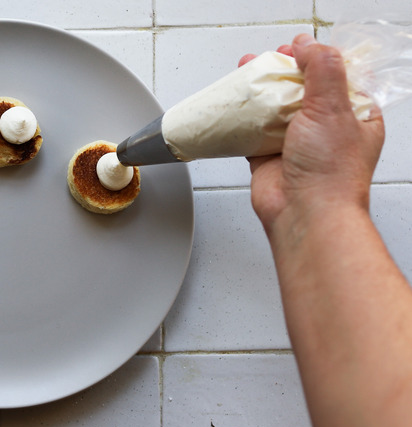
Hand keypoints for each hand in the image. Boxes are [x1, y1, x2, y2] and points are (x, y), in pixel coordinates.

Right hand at [243, 34, 384, 233]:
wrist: (304, 215)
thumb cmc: (330, 174)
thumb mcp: (333, 108)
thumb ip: (322, 69)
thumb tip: (308, 44)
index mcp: (356, 118)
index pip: (338, 78)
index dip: (318, 60)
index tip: (298, 48)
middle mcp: (327, 131)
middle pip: (303, 90)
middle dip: (285, 72)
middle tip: (271, 58)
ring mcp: (297, 145)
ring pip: (276, 109)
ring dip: (262, 92)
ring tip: (248, 72)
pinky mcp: (269, 158)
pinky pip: (253, 132)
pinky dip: (244, 119)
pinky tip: (237, 105)